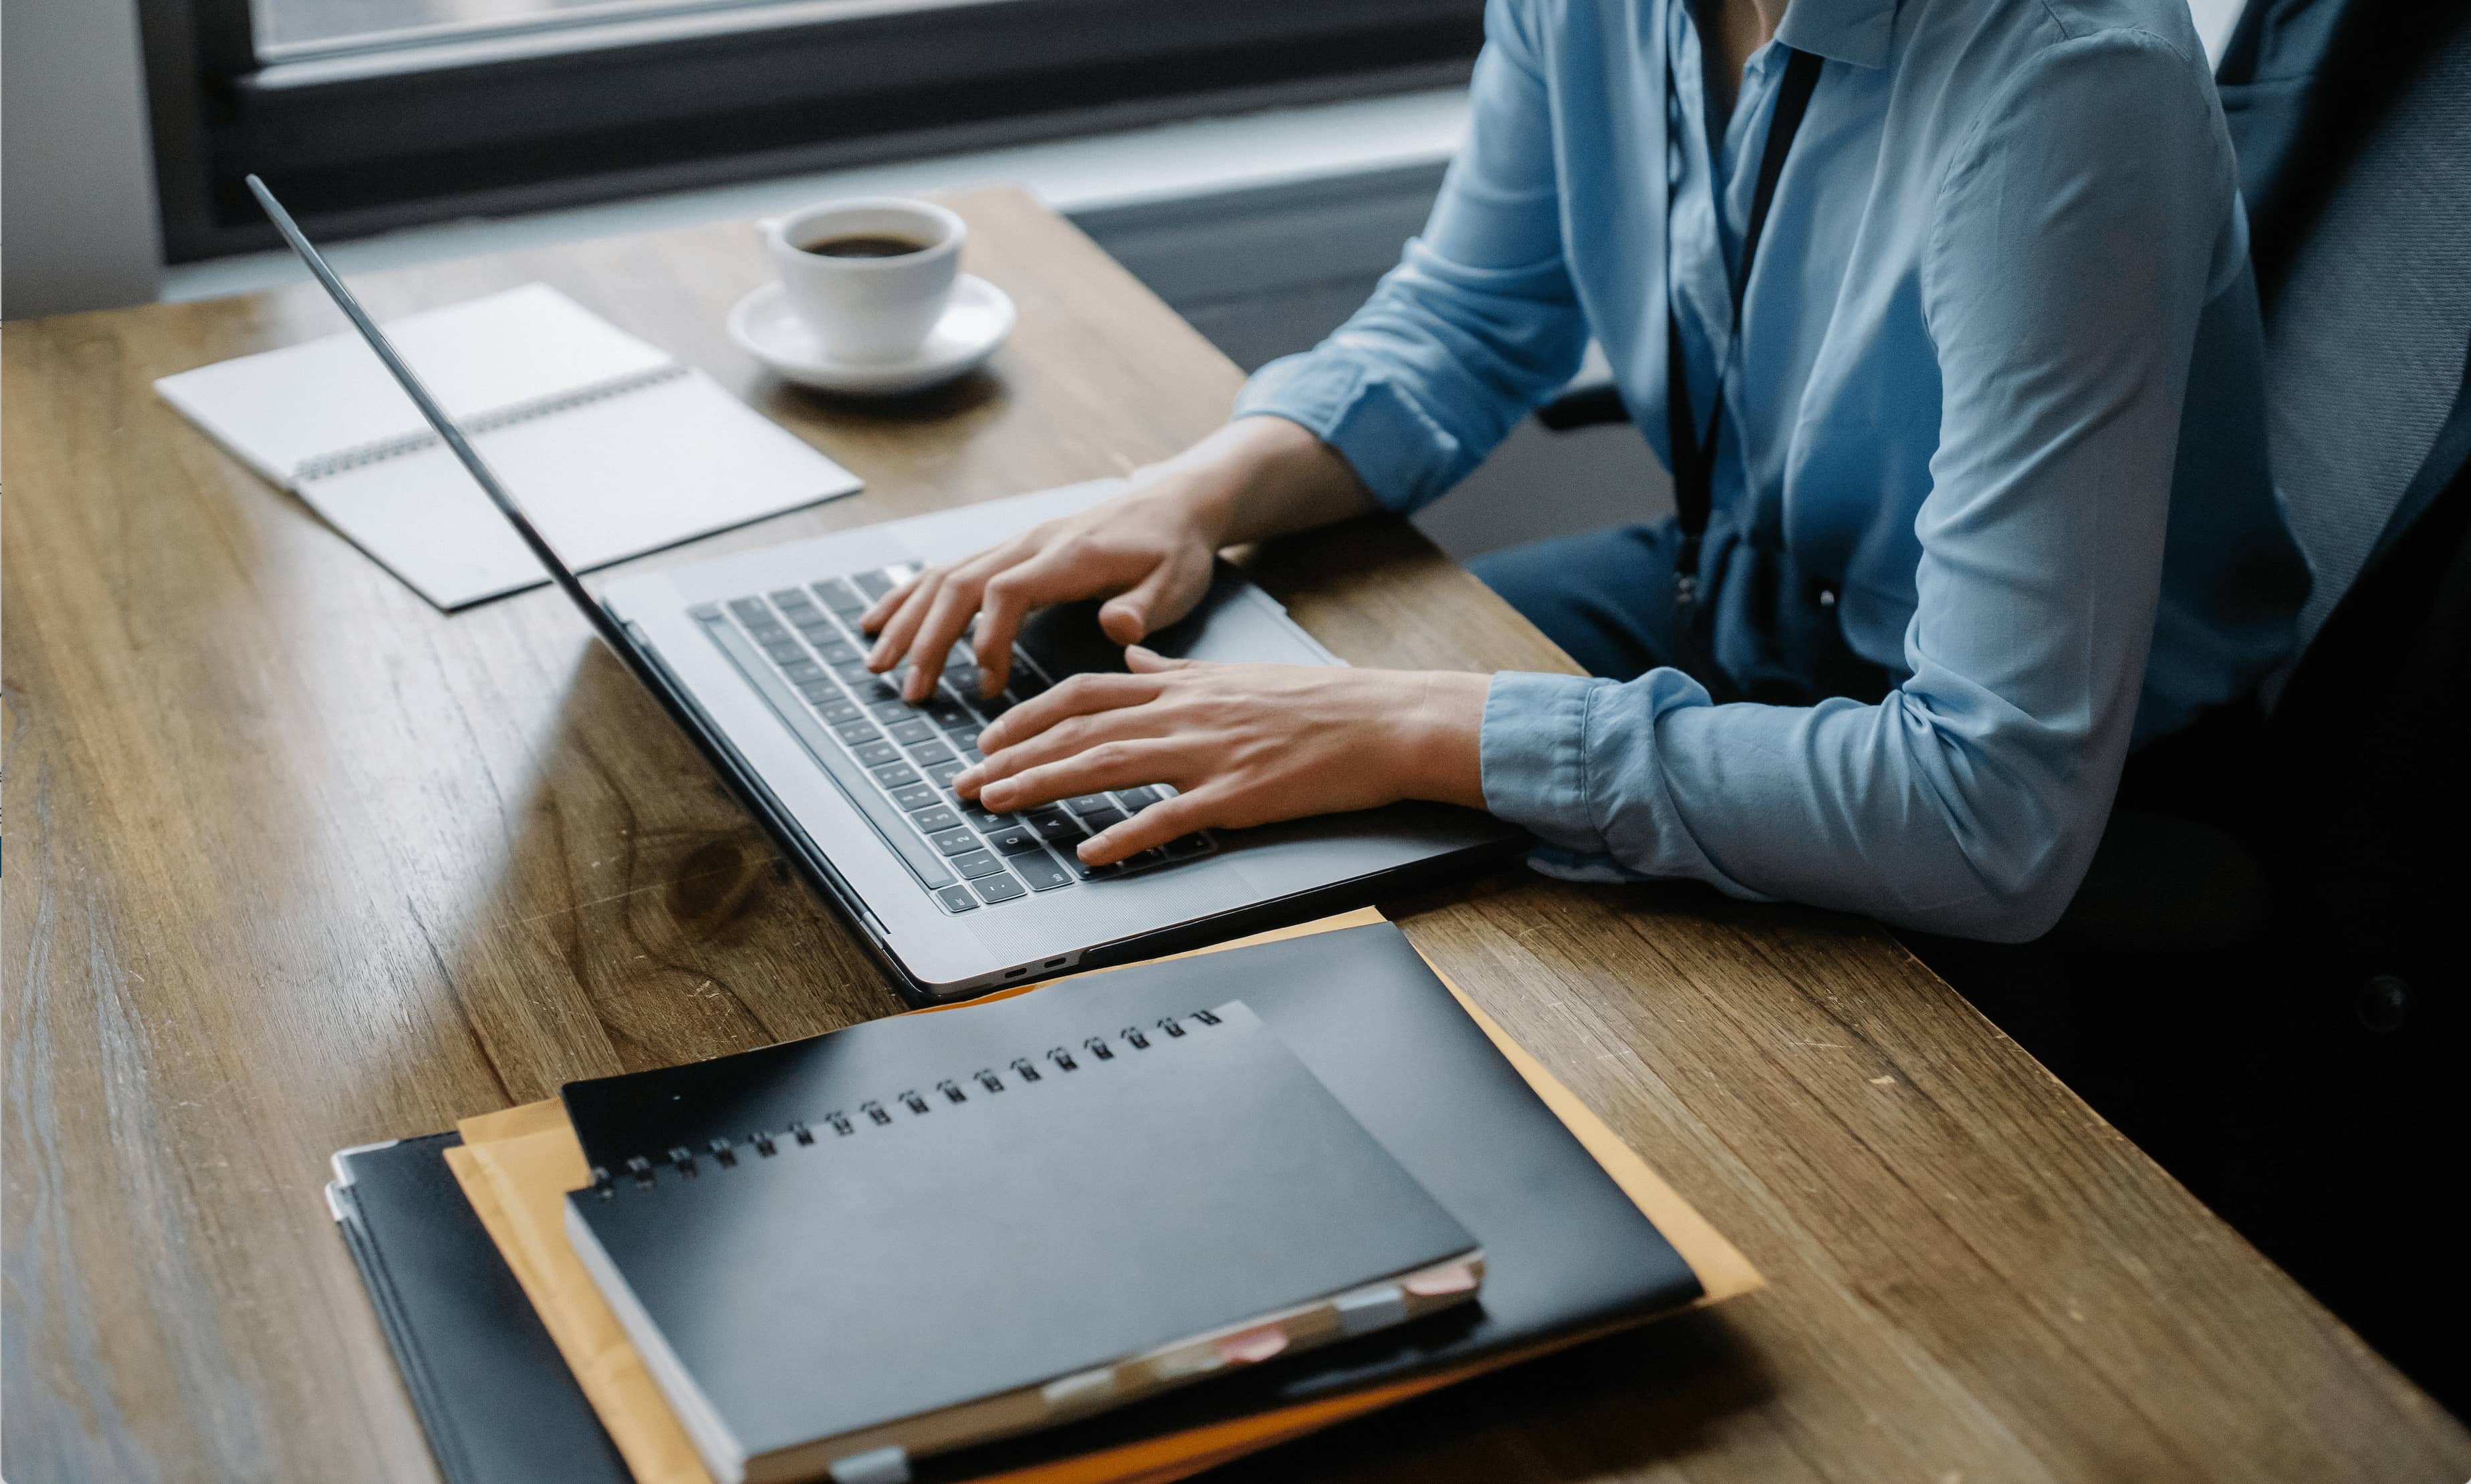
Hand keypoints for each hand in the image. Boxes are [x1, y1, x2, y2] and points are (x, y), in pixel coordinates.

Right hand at [858, 481, 1222, 702]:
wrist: (1173, 502)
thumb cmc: (1175, 549)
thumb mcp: (1177, 582)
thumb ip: (1145, 608)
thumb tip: (1117, 629)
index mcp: (1068, 556)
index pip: (1006, 591)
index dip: (987, 638)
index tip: (986, 686)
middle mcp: (1031, 545)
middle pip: (960, 585)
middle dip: (928, 640)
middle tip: (911, 692)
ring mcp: (1016, 545)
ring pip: (945, 577)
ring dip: (908, 621)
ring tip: (879, 666)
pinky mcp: (1011, 552)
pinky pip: (949, 571)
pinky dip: (910, 598)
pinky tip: (881, 623)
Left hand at [952, 646, 1489, 866]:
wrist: (1384, 720)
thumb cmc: (1318, 703)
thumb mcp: (1236, 673)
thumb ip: (1176, 668)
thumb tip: (1134, 655)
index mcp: (1182, 684)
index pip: (1084, 693)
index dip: (1028, 715)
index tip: (989, 737)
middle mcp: (1184, 712)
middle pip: (1079, 731)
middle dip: (1013, 756)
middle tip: (965, 784)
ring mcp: (1209, 753)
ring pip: (1107, 766)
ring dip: (1043, 786)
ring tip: (997, 805)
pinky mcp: (1238, 795)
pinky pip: (1170, 818)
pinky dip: (1126, 837)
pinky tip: (1091, 855)